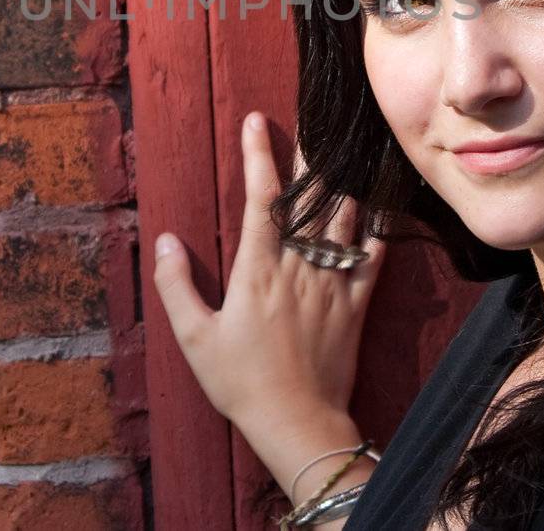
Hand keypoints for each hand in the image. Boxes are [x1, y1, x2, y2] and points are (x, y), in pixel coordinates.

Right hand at [151, 110, 384, 434]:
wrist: (297, 421)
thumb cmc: (240, 382)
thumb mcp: (195, 338)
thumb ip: (177, 286)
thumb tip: (165, 242)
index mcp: (258, 270)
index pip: (262, 198)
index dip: (258, 154)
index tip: (254, 121)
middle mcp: (299, 266)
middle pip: (309, 198)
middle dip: (308, 154)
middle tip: (309, 121)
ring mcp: (333, 282)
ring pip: (344, 217)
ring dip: (341, 181)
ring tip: (340, 152)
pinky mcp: (357, 302)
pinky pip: (374, 255)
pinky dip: (377, 226)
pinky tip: (378, 204)